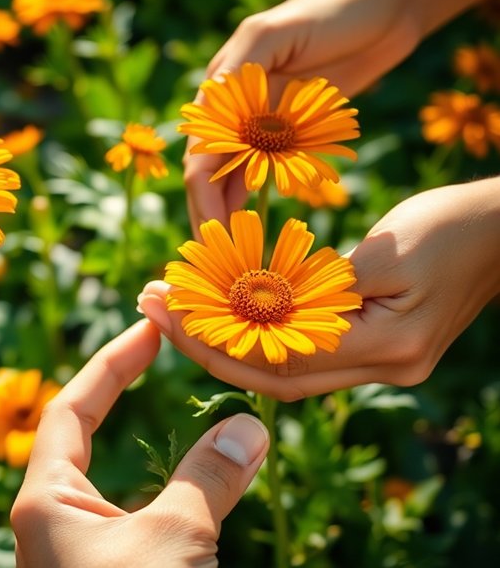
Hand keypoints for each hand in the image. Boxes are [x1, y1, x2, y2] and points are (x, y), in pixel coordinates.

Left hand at [11, 320, 269, 566]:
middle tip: (166, 350)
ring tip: (201, 415)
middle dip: (124, 392)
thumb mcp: (174, 537)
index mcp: (44, 500)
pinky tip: (201, 486)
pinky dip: (167, 497)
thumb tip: (248, 426)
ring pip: (116, 484)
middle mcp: (51, 521)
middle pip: (86, 439)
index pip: (69, 409)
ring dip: (157, 452)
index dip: (111, 363)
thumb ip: (207, 479)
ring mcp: (75, 552)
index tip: (150, 327)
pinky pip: (135, 521)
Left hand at [141, 179, 499, 400]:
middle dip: (203, 342)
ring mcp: (379, 364)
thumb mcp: (386, 249)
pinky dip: (258, 334)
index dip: (213, 336)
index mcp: (387, 349)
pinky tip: (217, 310)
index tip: (163, 303)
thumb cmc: (453, 224)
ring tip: (167, 303)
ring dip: (223, 339)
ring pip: (283, 369)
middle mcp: (382, 370)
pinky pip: (303, 352)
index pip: (278, 359)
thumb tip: (254, 309)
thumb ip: (320, 288)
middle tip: (148, 302)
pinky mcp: (375, 348)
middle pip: (272, 375)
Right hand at [184, 0, 491, 228]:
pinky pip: (269, 174)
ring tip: (237, 255)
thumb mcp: (275, 31)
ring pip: (236, 181)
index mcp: (222, 92)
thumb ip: (239, 65)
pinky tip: (262, 227)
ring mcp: (263, 124)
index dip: (202, 199)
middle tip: (220, 262)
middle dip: (212, 217)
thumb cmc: (332, 9)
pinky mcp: (292, 131)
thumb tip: (206, 106)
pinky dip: (262, 201)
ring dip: (233, 216)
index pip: (201, 157)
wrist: (387, 5)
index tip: (211, 236)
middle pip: (212, 177)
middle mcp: (236, 113)